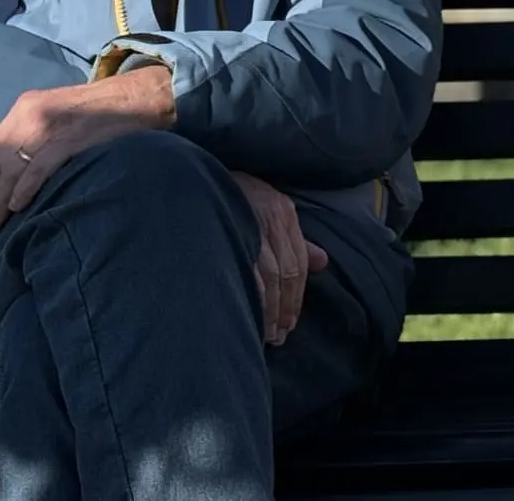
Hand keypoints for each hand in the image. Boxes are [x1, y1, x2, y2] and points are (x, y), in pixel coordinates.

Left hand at [0, 65, 175, 228]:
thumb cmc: (100, 110)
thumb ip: (35, 132)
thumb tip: (12, 168)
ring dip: (1, 198)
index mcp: (26, 105)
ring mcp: (50, 126)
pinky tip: (18, 206)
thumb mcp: (58, 112)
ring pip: (13, 168)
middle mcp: (32, 114)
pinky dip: (24, 190)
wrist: (136, 97)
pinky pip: (38, 169)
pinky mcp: (68, 140)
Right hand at [231, 172, 328, 345]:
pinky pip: (245, 272)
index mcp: (283, 211)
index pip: (298, 261)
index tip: (291, 321)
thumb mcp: (265, 207)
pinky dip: (250, 298)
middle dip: (286, 307)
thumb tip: (322, 262)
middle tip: (280, 336)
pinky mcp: (228, 232)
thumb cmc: (230, 195)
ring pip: (268, 277)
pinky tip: (247, 316)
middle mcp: (272, 218)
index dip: (297, 295)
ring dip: (270, 309)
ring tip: (267, 335)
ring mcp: (250, 225)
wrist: (191, 177)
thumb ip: (293, 237)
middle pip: (287, 272)